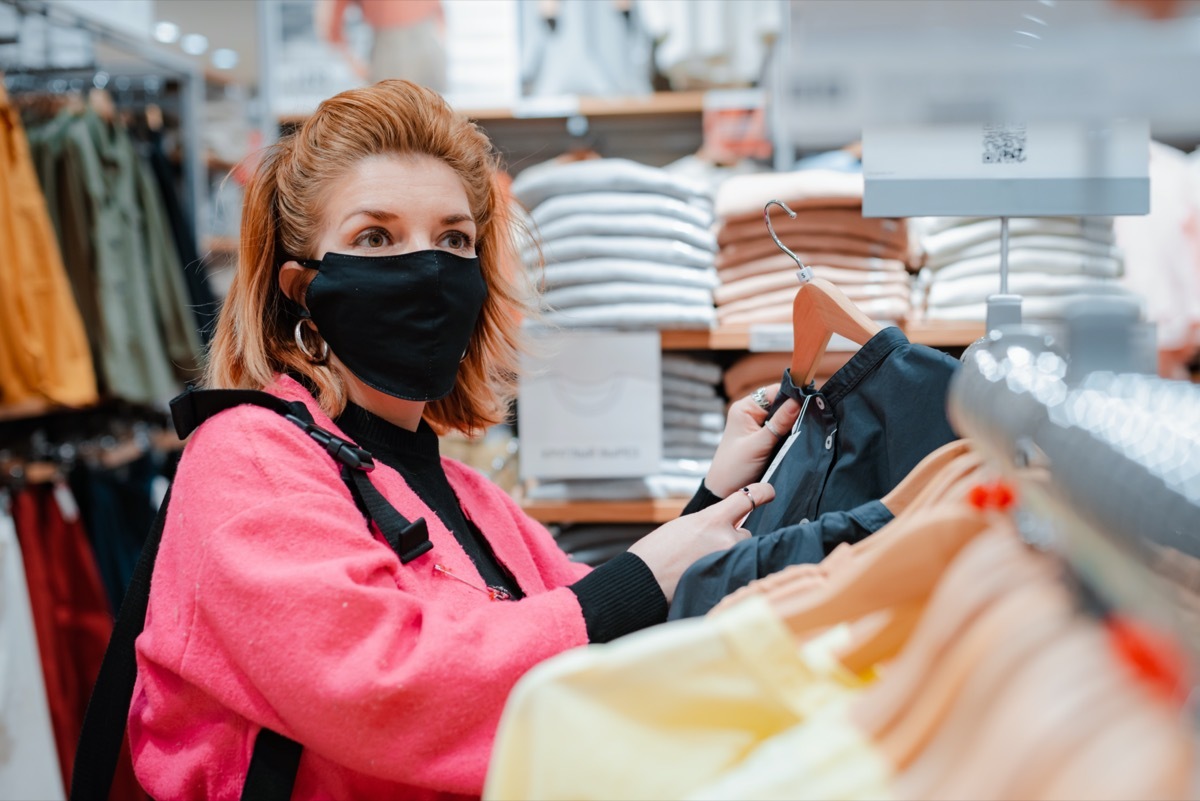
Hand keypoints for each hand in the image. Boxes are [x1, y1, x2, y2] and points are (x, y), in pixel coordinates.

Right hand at [628, 482, 775, 602]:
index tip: (768, 491)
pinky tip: (711, 575)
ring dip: (731, 556)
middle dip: (732, 538)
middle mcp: (726, 538)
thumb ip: (708, 524)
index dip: (762, 492)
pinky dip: (728, 572)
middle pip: (745, 533)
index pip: (747, 498)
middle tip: (707, 549)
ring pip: (742, 554)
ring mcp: (729, 561)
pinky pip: (738, 571)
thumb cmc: (657, 553)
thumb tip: (724, 528)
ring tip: (703, 565)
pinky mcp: (727, 580)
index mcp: (712, 519)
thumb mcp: (683, 527)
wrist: (644, 579)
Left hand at [704, 386, 802, 498]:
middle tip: (814, 418)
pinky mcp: (765, 437)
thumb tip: (798, 401)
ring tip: (808, 429)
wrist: (725, 491)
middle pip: (782, 402)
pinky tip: (800, 437)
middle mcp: (752, 412)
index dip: (793, 395)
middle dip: (796, 410)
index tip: (812, 402)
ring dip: (795, 423)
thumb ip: (779, 424)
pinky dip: (791, 433)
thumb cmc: (735, 468)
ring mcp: (759, 425)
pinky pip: (783, 429)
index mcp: (745, 408)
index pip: (775, 392)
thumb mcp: (759, 445)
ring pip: (785, 416)